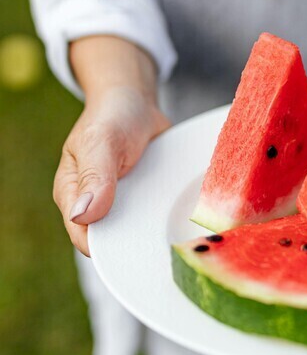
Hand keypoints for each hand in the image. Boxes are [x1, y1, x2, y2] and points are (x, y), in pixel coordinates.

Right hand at [53, 86, 170, 255]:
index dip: (108, 250)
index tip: (138, 252)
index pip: (85, 238)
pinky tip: (186, 220)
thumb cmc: (110, 118)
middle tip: (165, 245)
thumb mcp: (101, 142)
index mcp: (72, 195)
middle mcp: (95, 205)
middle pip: (113, 242)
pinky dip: (166, 217)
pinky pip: (152, 216)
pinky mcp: (142, 199)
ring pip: (136, 232)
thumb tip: (82, 216)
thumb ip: (94, 177)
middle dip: (136, 246)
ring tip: (180, 234)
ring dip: (155, 233)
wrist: (134, 102)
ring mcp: (120, 204)